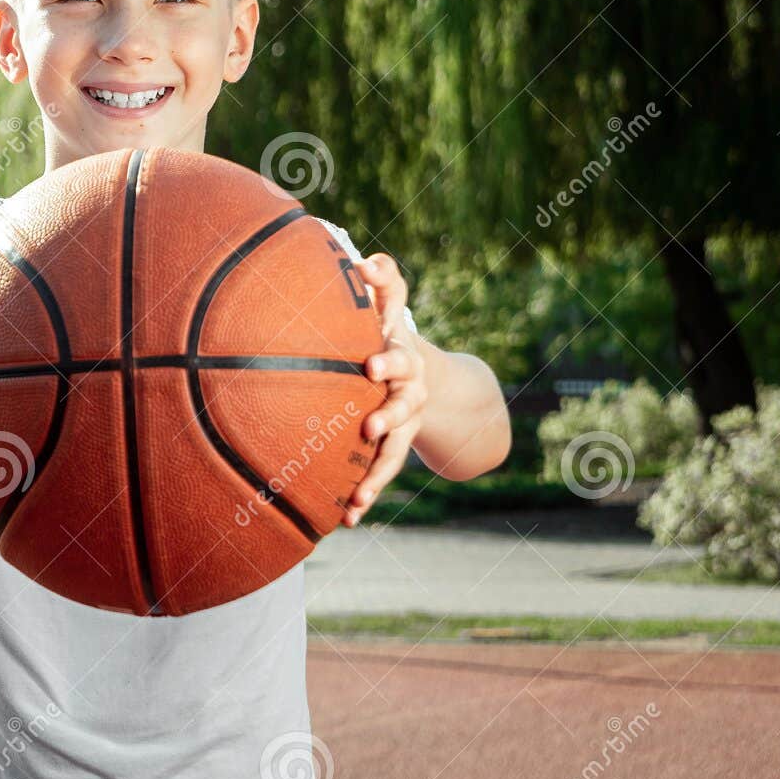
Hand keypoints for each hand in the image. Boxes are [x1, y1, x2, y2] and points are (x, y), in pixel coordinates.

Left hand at [344, 253, 427, 526]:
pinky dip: (366, 493)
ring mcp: (404, 423)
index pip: (400, 353)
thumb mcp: (392, 303)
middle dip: (388, 415)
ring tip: (359, 495)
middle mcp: (409, 391)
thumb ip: (383, 279)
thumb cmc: (392, 331)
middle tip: (369, 426)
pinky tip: (348, 517)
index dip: (389, 359)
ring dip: (377, 471)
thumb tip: (365, 261)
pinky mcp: (394, 447)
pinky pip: (382, 472)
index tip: (370, 366)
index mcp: (404, 355)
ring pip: (394, 448)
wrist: (430, 377)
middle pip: (402, 404)